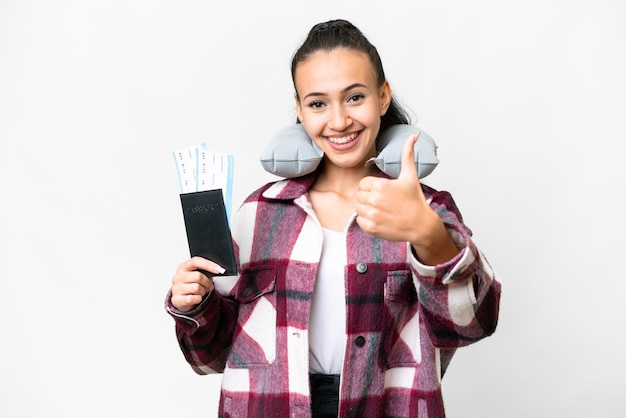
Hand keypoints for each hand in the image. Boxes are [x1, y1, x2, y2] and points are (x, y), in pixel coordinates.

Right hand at [170, 257, 224, 311]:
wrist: (183, 300)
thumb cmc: (192, 285)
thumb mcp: (197, 275)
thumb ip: (205, 271)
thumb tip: (219, 270)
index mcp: (183, 267)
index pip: (195, 261)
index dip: (209, 265)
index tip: (220, 270)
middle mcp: (177, 276)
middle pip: (198, 276)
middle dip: (207, 282)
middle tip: (209, 286)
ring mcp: (176, 288)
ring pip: (196, 288)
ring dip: (203, 291)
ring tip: (201, 292)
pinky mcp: (176, 299)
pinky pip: (192, 298)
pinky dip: (198, 299)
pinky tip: (196, 298)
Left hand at [356, 133, 444, 247]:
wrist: (421, 225)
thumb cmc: (415, 200)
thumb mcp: (410, 175)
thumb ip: (407, 154)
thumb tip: (414, 135)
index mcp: (380, 185)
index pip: (363, 184)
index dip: (373, 187)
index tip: (384, 192)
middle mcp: (374, 200)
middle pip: (359, 195)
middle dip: (369, 197)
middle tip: (384, 202)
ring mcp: (372, 215)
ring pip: (358, 208)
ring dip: (367, 209)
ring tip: (382, 210)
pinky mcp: (371, 228)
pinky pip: (359, 220)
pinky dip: (367, 220)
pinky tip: (380, 219)